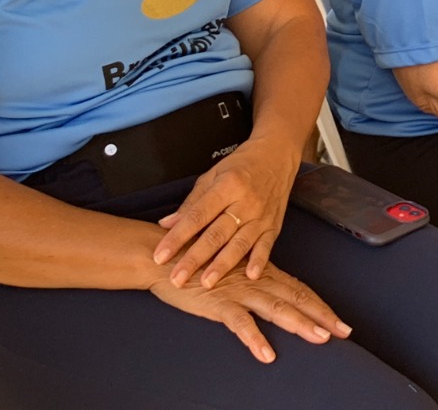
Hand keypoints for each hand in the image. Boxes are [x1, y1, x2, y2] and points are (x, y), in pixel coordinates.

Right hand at [150, 260, 349, 363]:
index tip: (341, 323)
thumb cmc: (198, 261)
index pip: (300, 290)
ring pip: (276, 308)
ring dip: (299, 324)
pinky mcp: (218, 303)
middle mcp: (256, 280)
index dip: (321, 306)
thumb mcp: (233, 270)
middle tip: (344, 331)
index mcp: (263, 272)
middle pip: (297, 298)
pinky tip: (267, 353)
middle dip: (322, 316)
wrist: (165, 255)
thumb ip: (253, 281)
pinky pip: (240, 323)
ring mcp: (239, 292)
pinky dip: (254, 339)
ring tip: (319, 338)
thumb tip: (274, 297)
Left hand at [155, 139, 298, 288]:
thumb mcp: (213, 175)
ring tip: (206, 283)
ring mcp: (261, 215)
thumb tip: (167, 224)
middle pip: (216, 234)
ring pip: (239, 243)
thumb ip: (192, 202)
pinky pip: (266, 245)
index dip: (177, 237)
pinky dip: (259, 260)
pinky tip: (250, 275)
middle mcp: (245, 201)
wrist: (278, 154)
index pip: (197, 216)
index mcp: (227, 186)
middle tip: (176, 278)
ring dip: (222, 265)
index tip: (160, 256)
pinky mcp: (275, 224)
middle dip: (195, 258)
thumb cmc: (242, 164)